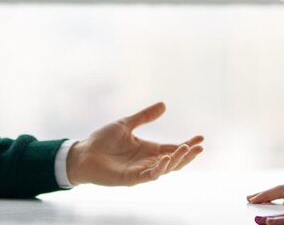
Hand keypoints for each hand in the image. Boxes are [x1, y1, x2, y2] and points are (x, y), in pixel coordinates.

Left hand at [65, 101, 202, 185]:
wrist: (83, 153)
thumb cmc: (102, 140)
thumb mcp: (126, 124)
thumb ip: (144, 116)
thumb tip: (164, 105)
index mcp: (148, 149)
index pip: (173, 148)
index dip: (187, 145)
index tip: (201, 138)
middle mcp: (147, 161)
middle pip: (174, 161)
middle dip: (187, 155)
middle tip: (198, 147)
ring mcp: (140, 171)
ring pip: (165, 169)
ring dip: (176, 161)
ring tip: (185, 150)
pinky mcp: (131, 179)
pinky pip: (149, 176)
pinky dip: (159, 169)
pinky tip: (166, 160)